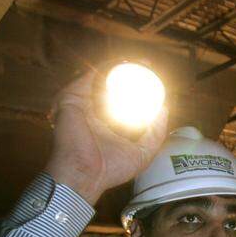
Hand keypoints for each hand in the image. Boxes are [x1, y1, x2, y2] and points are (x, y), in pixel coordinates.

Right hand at [44, 70, 168, 205]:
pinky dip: (106, 67)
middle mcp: (92, 111)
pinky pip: (90, 76)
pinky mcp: (71, 98)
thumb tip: (164, 110)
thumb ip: (155, 133)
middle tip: (148, 66)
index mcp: (105, 124)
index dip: (137, 88)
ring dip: (121, 66)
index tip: (153, 80)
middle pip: (112, 86)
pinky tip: (123, 62)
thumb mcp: (143, 152)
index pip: (122, 100)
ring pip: (101, 78)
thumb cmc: (110, 170)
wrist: (86, 174)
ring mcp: (81, 104)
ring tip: (141, 62)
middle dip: (131, 73)